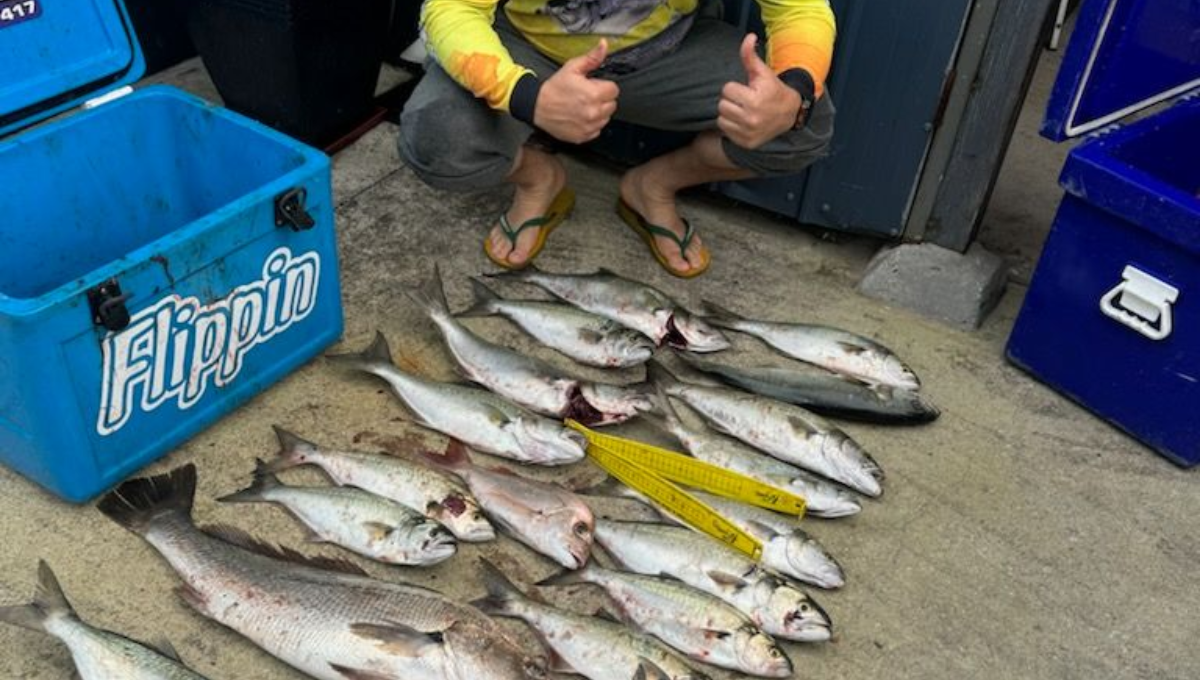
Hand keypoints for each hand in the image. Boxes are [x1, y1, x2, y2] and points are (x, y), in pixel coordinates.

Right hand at [534, 40, 619, 143]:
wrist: (537, 106)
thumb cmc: (554, 88)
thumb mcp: (572, 68)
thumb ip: (592, 58)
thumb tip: (604, 45)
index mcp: (594, 94)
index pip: (614, 90)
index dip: (604, 86)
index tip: (594, 86)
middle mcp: (594, 112)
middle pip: (612, 105)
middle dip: (602, 99)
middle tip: (587, 96)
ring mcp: (589, 126)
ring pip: (605, 118)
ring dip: (598, 112)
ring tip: (582, 106)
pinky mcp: (584, 136)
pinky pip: (597, 130)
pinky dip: (591, 124)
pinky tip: (580, 117)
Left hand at [718, 34, 802, 149]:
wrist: (790, 114)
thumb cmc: (772, 90)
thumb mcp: (763, 73)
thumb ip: (750, 56)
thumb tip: (748, 37)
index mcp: (755, 100)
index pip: (727, 89)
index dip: (735, 87)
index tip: (747, 90)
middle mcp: (752, 118)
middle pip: (722, 104)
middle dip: (731, 100)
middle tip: (744, 100)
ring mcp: (749, 133)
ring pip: (721, 118)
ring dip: (729, 113)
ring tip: (743, 110)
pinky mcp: (746, 143)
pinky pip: (725, 130)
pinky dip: (731, 125)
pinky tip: (743, 121)